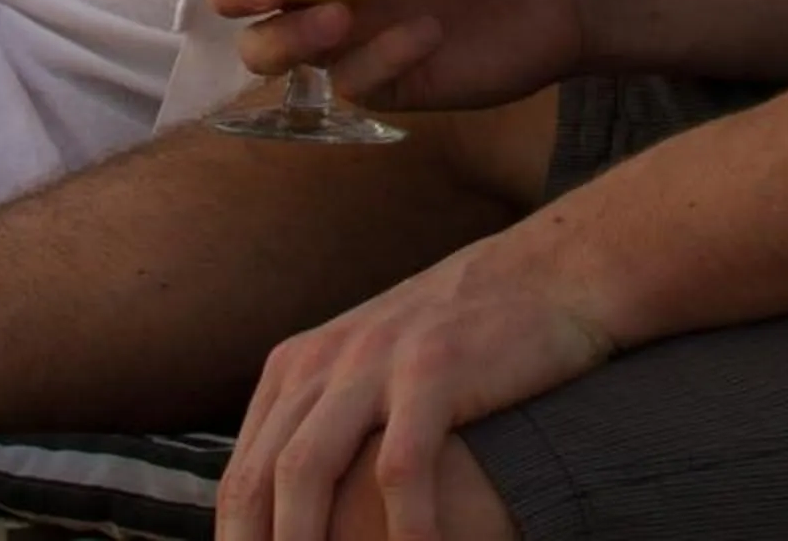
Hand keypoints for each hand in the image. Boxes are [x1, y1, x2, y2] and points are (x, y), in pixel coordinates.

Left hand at [215, 228, 613, 540]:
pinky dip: (399, 530)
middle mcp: (324, 359)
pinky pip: (400, 468)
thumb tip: (283, 513)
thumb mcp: (366, 368)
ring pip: (307, 470)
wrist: (545, 273)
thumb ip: (320, 426)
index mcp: (298, 366)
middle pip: (261, 479)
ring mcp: (377, 361)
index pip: (242, 476)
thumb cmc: (455, 341)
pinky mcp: (434, 369)